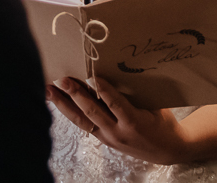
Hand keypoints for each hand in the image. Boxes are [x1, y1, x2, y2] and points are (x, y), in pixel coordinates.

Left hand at [46, 77, 189, 164]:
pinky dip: (69, 111)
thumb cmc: (162, 122)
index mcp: (135, 123)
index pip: (116, 105)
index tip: (92, 75)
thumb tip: (118, 67)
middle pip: (93, 112)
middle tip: (62, 79)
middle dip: (75, 95)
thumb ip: (136, 92)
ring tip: (49, 90)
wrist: (166, 150)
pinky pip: (83, 123)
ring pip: (82, 120)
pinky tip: (57, 100)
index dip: (104, 91)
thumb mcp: (155, 106)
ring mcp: (108, 137)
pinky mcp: (102, 138)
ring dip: (64, 104)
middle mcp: (118, 132)